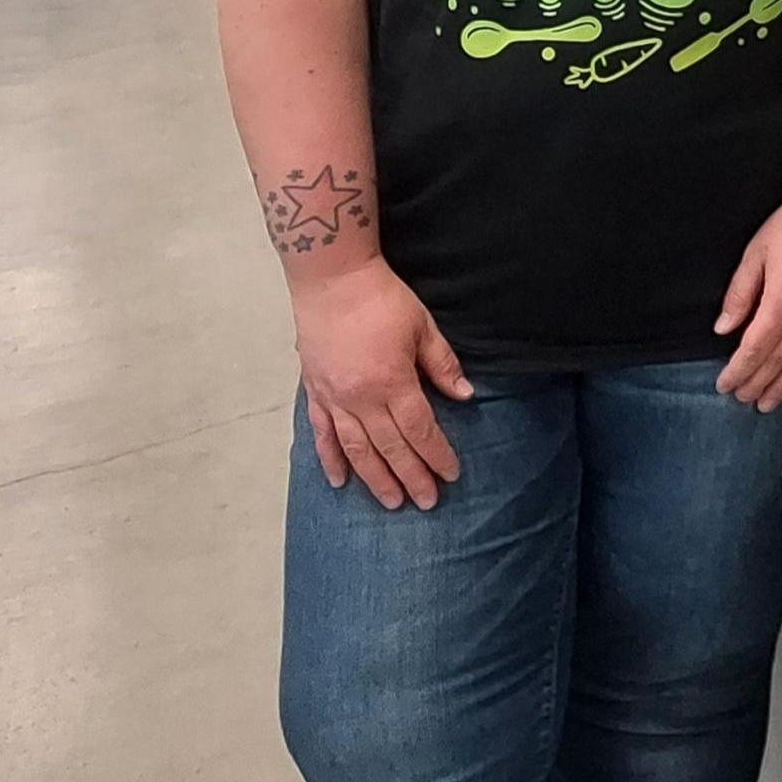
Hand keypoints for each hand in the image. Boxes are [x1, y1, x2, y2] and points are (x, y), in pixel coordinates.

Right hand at [292, 259, 473, 510]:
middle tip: (426, 502)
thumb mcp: (423, 327)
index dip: (436, 455)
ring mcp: (333, 398)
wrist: (331, 280)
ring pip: (355, 449)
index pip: (419, 430)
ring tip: (391, 501)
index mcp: (392, 382)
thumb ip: (443, 365)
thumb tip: (466, 395)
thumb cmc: (382, 299)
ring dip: (374, 478)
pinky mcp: (314, 391)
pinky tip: (339, 480)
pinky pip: (321, 434)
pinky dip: (330, 458)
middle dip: (410, 476)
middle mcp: (360, 398)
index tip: (451, 475)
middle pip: (389, 447)